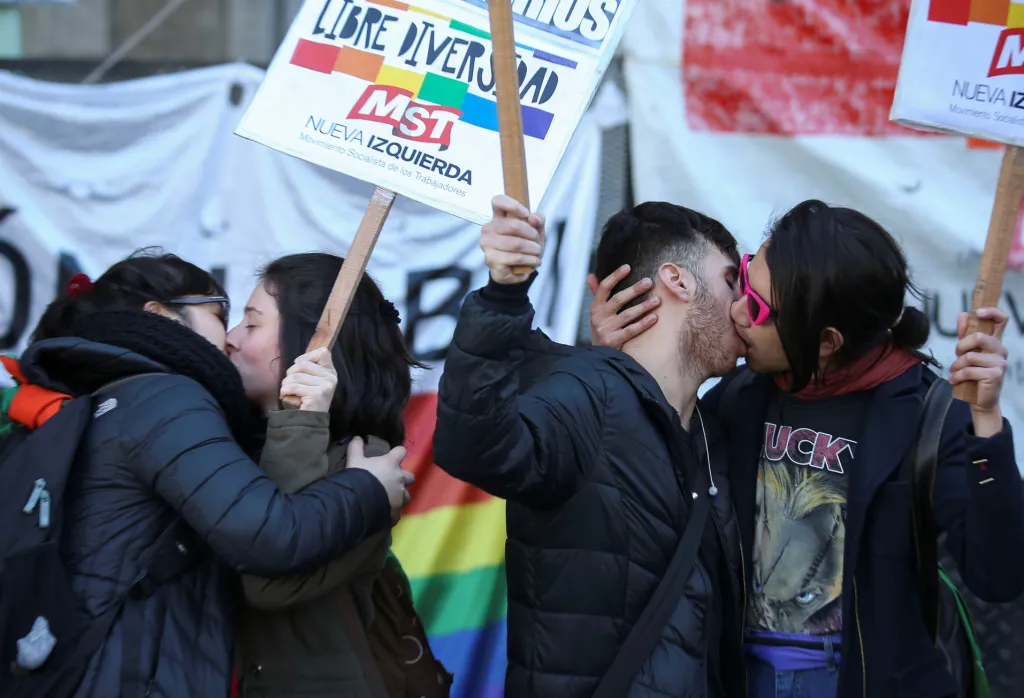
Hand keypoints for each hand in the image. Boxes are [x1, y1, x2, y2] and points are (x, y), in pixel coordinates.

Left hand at [280, 348, 337, 412]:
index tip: (300, 367)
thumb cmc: (307, 400)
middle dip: (290, 373)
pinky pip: (293, 386)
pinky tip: (286, 396)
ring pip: (296, 376)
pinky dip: (284, 391)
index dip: (307, 356)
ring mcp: (325, 386)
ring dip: (286, 383)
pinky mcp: (316, 394)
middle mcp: (331, 378)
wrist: (309, 422)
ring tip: (287, 391)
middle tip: (289, 383)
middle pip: (303, 364)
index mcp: (331, 372)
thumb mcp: (313, 382)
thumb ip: (310, 369)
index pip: (323, 352)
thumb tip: (298, 360)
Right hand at [347, 437, 413, 523]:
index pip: (401, 452)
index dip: (398, 453)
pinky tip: (385, 513)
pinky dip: (393, 512)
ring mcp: (400, 496)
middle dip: (404, 478)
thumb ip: (356, 448)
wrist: (359, 501)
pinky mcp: (397, 511)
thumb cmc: (358, 477)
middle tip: (392, 481)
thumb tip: (357, 437)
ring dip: (400, 496)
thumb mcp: (354, 460)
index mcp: (391, 464)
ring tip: (390, 499)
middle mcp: (400, 478)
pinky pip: (398, 512)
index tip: (394, 455)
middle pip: (410, 476)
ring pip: (407, 496)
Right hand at [481, 195, 545, 283]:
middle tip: (537, 243)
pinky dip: (530, 260)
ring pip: (516, 243)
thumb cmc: (526, 247)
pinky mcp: (491, 259)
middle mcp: (488, 229)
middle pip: (514, 225)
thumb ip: (538, 220)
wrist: (519, 271)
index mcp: (498, 217)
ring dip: (533, 250)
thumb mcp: (536, 231)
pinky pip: (516, 258)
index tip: (526, 214)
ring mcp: (487, 244)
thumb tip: (533, 218)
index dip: (513, 205)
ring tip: (537, 253)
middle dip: (532, 235)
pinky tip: (534, 261)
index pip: (498, 201)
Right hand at [586, 264, 659, 348]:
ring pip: (627, 315)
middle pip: (618, 300)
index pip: (604, 288)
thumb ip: (596, 294)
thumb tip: (591, 276)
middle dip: (634, 290)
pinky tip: (654, 317)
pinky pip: (631, 330)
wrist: (599, 356)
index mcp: (595, 308)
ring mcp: (606, 329)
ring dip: (643, 306)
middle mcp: (599, 317)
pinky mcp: (613, 341)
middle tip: (649, 282)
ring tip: (657, 300)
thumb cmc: (603, 329)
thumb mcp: (597, 313)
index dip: (615, 276)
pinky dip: (643, 324)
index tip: (627, 267)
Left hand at [950, 307, 1007, 433]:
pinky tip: (955, 380)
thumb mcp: (967, 352)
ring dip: (957, 365)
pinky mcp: (995, 375)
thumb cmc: (974, 374)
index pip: (1002, 320)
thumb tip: (963, 314)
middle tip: (957, 355)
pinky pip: (969, 370)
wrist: (981, 400)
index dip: (992, 312)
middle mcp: (1000, 350)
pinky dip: (957, 376)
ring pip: (970, 356)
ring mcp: (1000, 362)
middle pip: (979, 337)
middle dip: (961, 346)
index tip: (977, 312)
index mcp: (995, 342)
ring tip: (955, 371)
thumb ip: (964, 334)